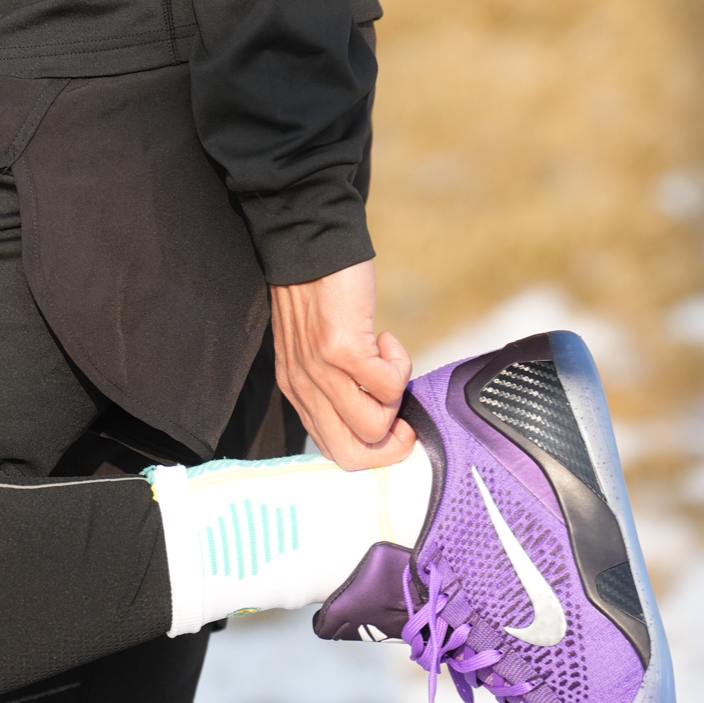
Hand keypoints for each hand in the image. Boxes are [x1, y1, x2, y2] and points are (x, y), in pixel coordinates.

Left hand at [270, 260, 414, 469]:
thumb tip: (378, 412)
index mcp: (298, 392)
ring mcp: (321, 372)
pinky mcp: (342, 349)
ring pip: (373, 426)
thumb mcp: (314, 350)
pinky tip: (386, 338)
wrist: (309, 247)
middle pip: (351, 455)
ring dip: (396, 400)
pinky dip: (400, 364)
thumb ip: (334, 382)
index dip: (371, 448)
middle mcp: (305, 389)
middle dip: (392, 445)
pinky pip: (388, 385)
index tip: (393, 423)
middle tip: (406, 414)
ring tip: (389, 363)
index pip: (333, 450)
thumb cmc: (319, 295)